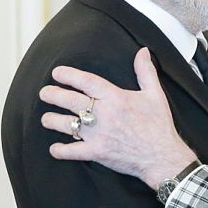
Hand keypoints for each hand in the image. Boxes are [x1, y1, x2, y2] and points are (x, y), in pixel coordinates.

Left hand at [41, 50, 197, 188]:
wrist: (162, 157)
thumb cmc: (159, 126)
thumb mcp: (155, 94)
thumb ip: (145, 71)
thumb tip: (143, 51)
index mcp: (115, 97)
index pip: (86, 81)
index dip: (68, 75)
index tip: (57, 72)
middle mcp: (103, 114)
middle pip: (70, 100)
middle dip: (53, 95)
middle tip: (44, 93)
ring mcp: (98, 134)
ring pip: (67, 124)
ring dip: (52, 121)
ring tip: (45, 119)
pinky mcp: (97, 152)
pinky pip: (73, 151)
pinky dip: (61, 150)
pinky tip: (54, 148)